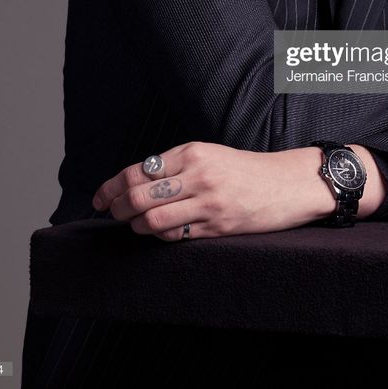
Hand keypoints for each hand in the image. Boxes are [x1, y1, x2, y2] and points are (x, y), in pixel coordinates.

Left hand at [91, 142, 341, 241]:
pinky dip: (159, 236)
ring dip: (134, 225)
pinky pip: (175, 235)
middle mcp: (198, 174)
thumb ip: (176, 166)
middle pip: (138, 195)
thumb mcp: (210, 155)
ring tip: (132, 224)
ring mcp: (208, 202)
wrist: (287, 183)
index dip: (111, 186)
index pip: (138, 170)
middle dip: (116, 208)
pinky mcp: (217, 226)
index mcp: (193, 152)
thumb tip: (134, 182)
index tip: (100, 196)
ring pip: (152, 219)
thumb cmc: (246, 170)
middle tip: (109, 212)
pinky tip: (157, 232)